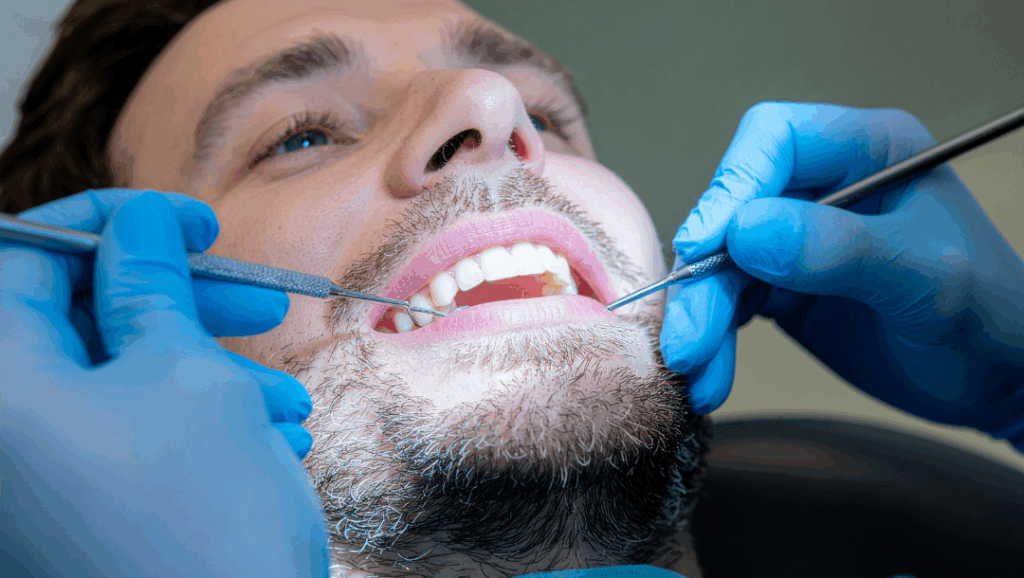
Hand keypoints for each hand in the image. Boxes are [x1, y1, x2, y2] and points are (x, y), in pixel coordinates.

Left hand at [1, 192, 327, 575]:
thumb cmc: (202, 523)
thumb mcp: (186, 378)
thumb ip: (147, 288)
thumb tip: (138, 225)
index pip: (27, 257)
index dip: (117, 224)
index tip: (190, 221)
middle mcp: (0, 431)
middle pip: (72, 323)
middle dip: (174, 306)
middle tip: (256, 300)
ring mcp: (31, 484)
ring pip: (111, 386)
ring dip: (200, 375)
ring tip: (281, 398)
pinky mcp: (67, 519)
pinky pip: (120, 440)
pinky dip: (188, 426)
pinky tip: (262, 439)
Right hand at [660, 103, 1023, 449]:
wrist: (999, 379)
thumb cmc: (989, 315)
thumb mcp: (925, 279)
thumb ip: (840, 249)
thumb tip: (746, 230)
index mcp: (868, 151)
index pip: (774, 141)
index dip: (732, 187)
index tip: (708, 244)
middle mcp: (823, 187)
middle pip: (733, 210)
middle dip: (707, 275)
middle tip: (691, 335)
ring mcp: (797, 237)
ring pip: (721, 262)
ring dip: (702, 316)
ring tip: (698, 368)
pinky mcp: (781, 285)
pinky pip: (730, 301)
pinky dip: (715, 337)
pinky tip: (712, 373)